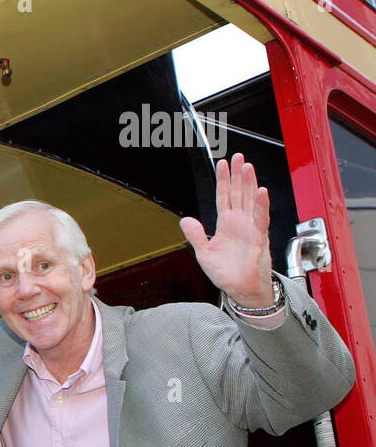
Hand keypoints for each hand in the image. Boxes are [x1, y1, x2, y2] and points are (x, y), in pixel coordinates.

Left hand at [178, 153, 273, 306]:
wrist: (241, 290)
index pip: (224, 197)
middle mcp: (240, 223)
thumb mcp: (204, 253)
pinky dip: (261, 206)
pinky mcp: (259, 238)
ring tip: (248, 167)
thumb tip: (185, 220)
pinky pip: (261, 219)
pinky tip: (261, 192)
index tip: (223, 164)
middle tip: (238, 157)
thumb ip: (195, 235)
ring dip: (250, 184)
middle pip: (239, 193)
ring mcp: (250, 229)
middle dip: (238, 175)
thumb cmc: (227, 273)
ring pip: (251, 201)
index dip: (223, 180)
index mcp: (226, 224)